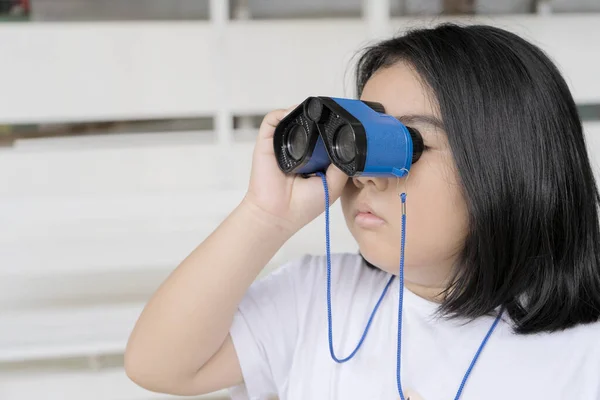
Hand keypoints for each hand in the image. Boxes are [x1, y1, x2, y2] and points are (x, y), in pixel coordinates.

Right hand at [242, 106, 347, 234]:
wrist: (279, 214)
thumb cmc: (303, 205)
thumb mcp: (333, 185)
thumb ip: (342, 165)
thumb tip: (348, 146)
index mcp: (315, 158)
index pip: (324, 135)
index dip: (332, 128)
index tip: (342, 121)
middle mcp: (299, 149)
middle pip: (309, 123)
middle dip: (318, 117)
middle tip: (328, 114)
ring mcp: (282, 144)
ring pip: (292, 118)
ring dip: (302, 112)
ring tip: (312, 112)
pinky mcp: (267, 142)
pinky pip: (272, 120)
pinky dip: (282, 113)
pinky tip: (292, 115)